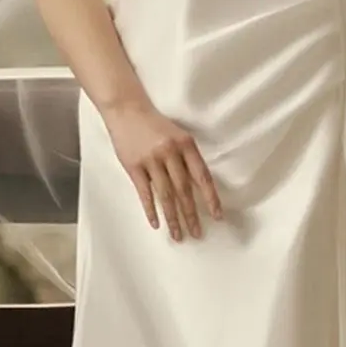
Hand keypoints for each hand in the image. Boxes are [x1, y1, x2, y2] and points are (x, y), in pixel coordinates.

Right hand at [101, 100, 222, 240]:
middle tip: (197, 234)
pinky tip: (156, 224)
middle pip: (184, 190)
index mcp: (186, 144)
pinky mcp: (133, 166)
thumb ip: (187, 159)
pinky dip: (151, 210)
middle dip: (191, 214)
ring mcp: (151, 159)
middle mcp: (171, 152)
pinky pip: (144, 193)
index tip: (217, 216)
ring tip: (178, 235)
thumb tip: (199, 187)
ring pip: (165, 195)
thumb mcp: (178, 136)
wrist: (128, 111)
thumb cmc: (156, 125)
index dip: (210, 197)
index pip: (202, 176)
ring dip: (173, 218)